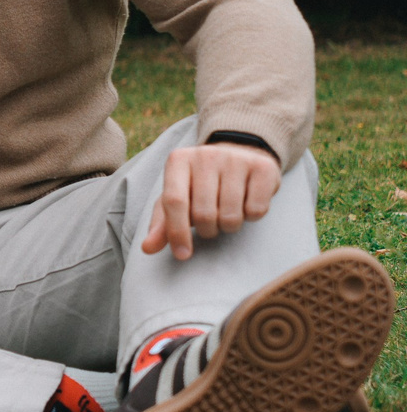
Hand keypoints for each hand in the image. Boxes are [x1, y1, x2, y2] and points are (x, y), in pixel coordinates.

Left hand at [142, 142, 281, 260]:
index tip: (182, 255)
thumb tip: (147, 248)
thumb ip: (162, 224)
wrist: (240, 155)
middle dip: (207, 230)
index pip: (174, 201)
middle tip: (210, 223)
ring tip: (227, 213)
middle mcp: (205, 155)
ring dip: (229, 226)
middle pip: (203, 214)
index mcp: (178, 160)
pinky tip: (246, 203)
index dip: (177, 232)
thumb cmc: (201, 184)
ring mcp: (236, 159)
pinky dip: (251, 217)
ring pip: (231, 216)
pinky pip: (256, 211)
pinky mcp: (264, 167)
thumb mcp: (178, 198)